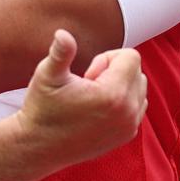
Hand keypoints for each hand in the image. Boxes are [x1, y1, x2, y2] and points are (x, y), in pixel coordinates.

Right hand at [13, 30, 147, 174]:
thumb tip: (63, 34)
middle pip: (137, 70)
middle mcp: (127, 112)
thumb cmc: (42, 108)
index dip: (106, 58)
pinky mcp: (126, 135)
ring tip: (93, 96)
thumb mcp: (47, 75)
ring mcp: (129, 126)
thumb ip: (60, 52)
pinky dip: (123, 101)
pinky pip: (138, 106)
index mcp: (113, 95)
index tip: (87, 74)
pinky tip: (98, 108)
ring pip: (140, 88)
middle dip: (114, 70)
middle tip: (88, 84)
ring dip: (120, 85)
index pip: (131, 56)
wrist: (39, 146)